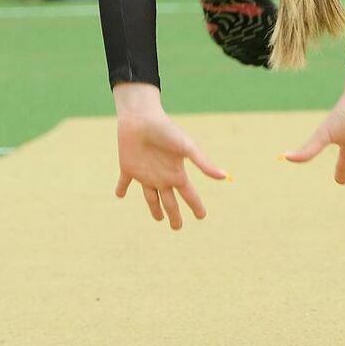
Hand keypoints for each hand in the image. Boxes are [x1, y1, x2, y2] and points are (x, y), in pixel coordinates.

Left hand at [113, 83, 225, 229]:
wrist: (141, 117)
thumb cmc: (166, 130)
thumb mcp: (186, 147)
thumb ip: (203, 163)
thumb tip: (225, 176)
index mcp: (176, 172)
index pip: (189, 195)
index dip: (196, 206)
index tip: (202, 217)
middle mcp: (162, 176)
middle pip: (170, 202)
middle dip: (174, 215)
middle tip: (177, 227)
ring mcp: (145, 173)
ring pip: (150, 197)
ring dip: (154, 208)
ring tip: (158, 219)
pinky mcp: (128, 167)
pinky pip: (123, 182)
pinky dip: (121, 188)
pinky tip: (119, 194)